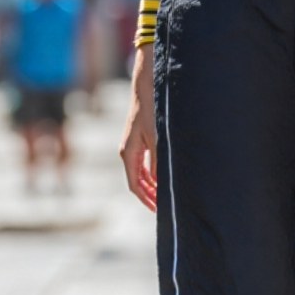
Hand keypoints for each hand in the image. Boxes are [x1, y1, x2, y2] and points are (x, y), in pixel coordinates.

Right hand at [119, 44, 156, 210]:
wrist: (147, 84)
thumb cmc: (151, 108)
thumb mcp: (157, 137)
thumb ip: (157, 161)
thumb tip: (159, 183)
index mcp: (128, 152)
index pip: (134, 184)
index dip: (146, 199)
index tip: (159, 210)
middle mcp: (128, 150)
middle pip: (137, 181)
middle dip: (150, 195)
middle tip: (165, 207)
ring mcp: (133, 144)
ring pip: (141, 172)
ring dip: (152, 184)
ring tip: (166, 195)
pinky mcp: (140, 138)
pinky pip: (144, 162)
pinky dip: (153, 172)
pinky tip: (164, 175)